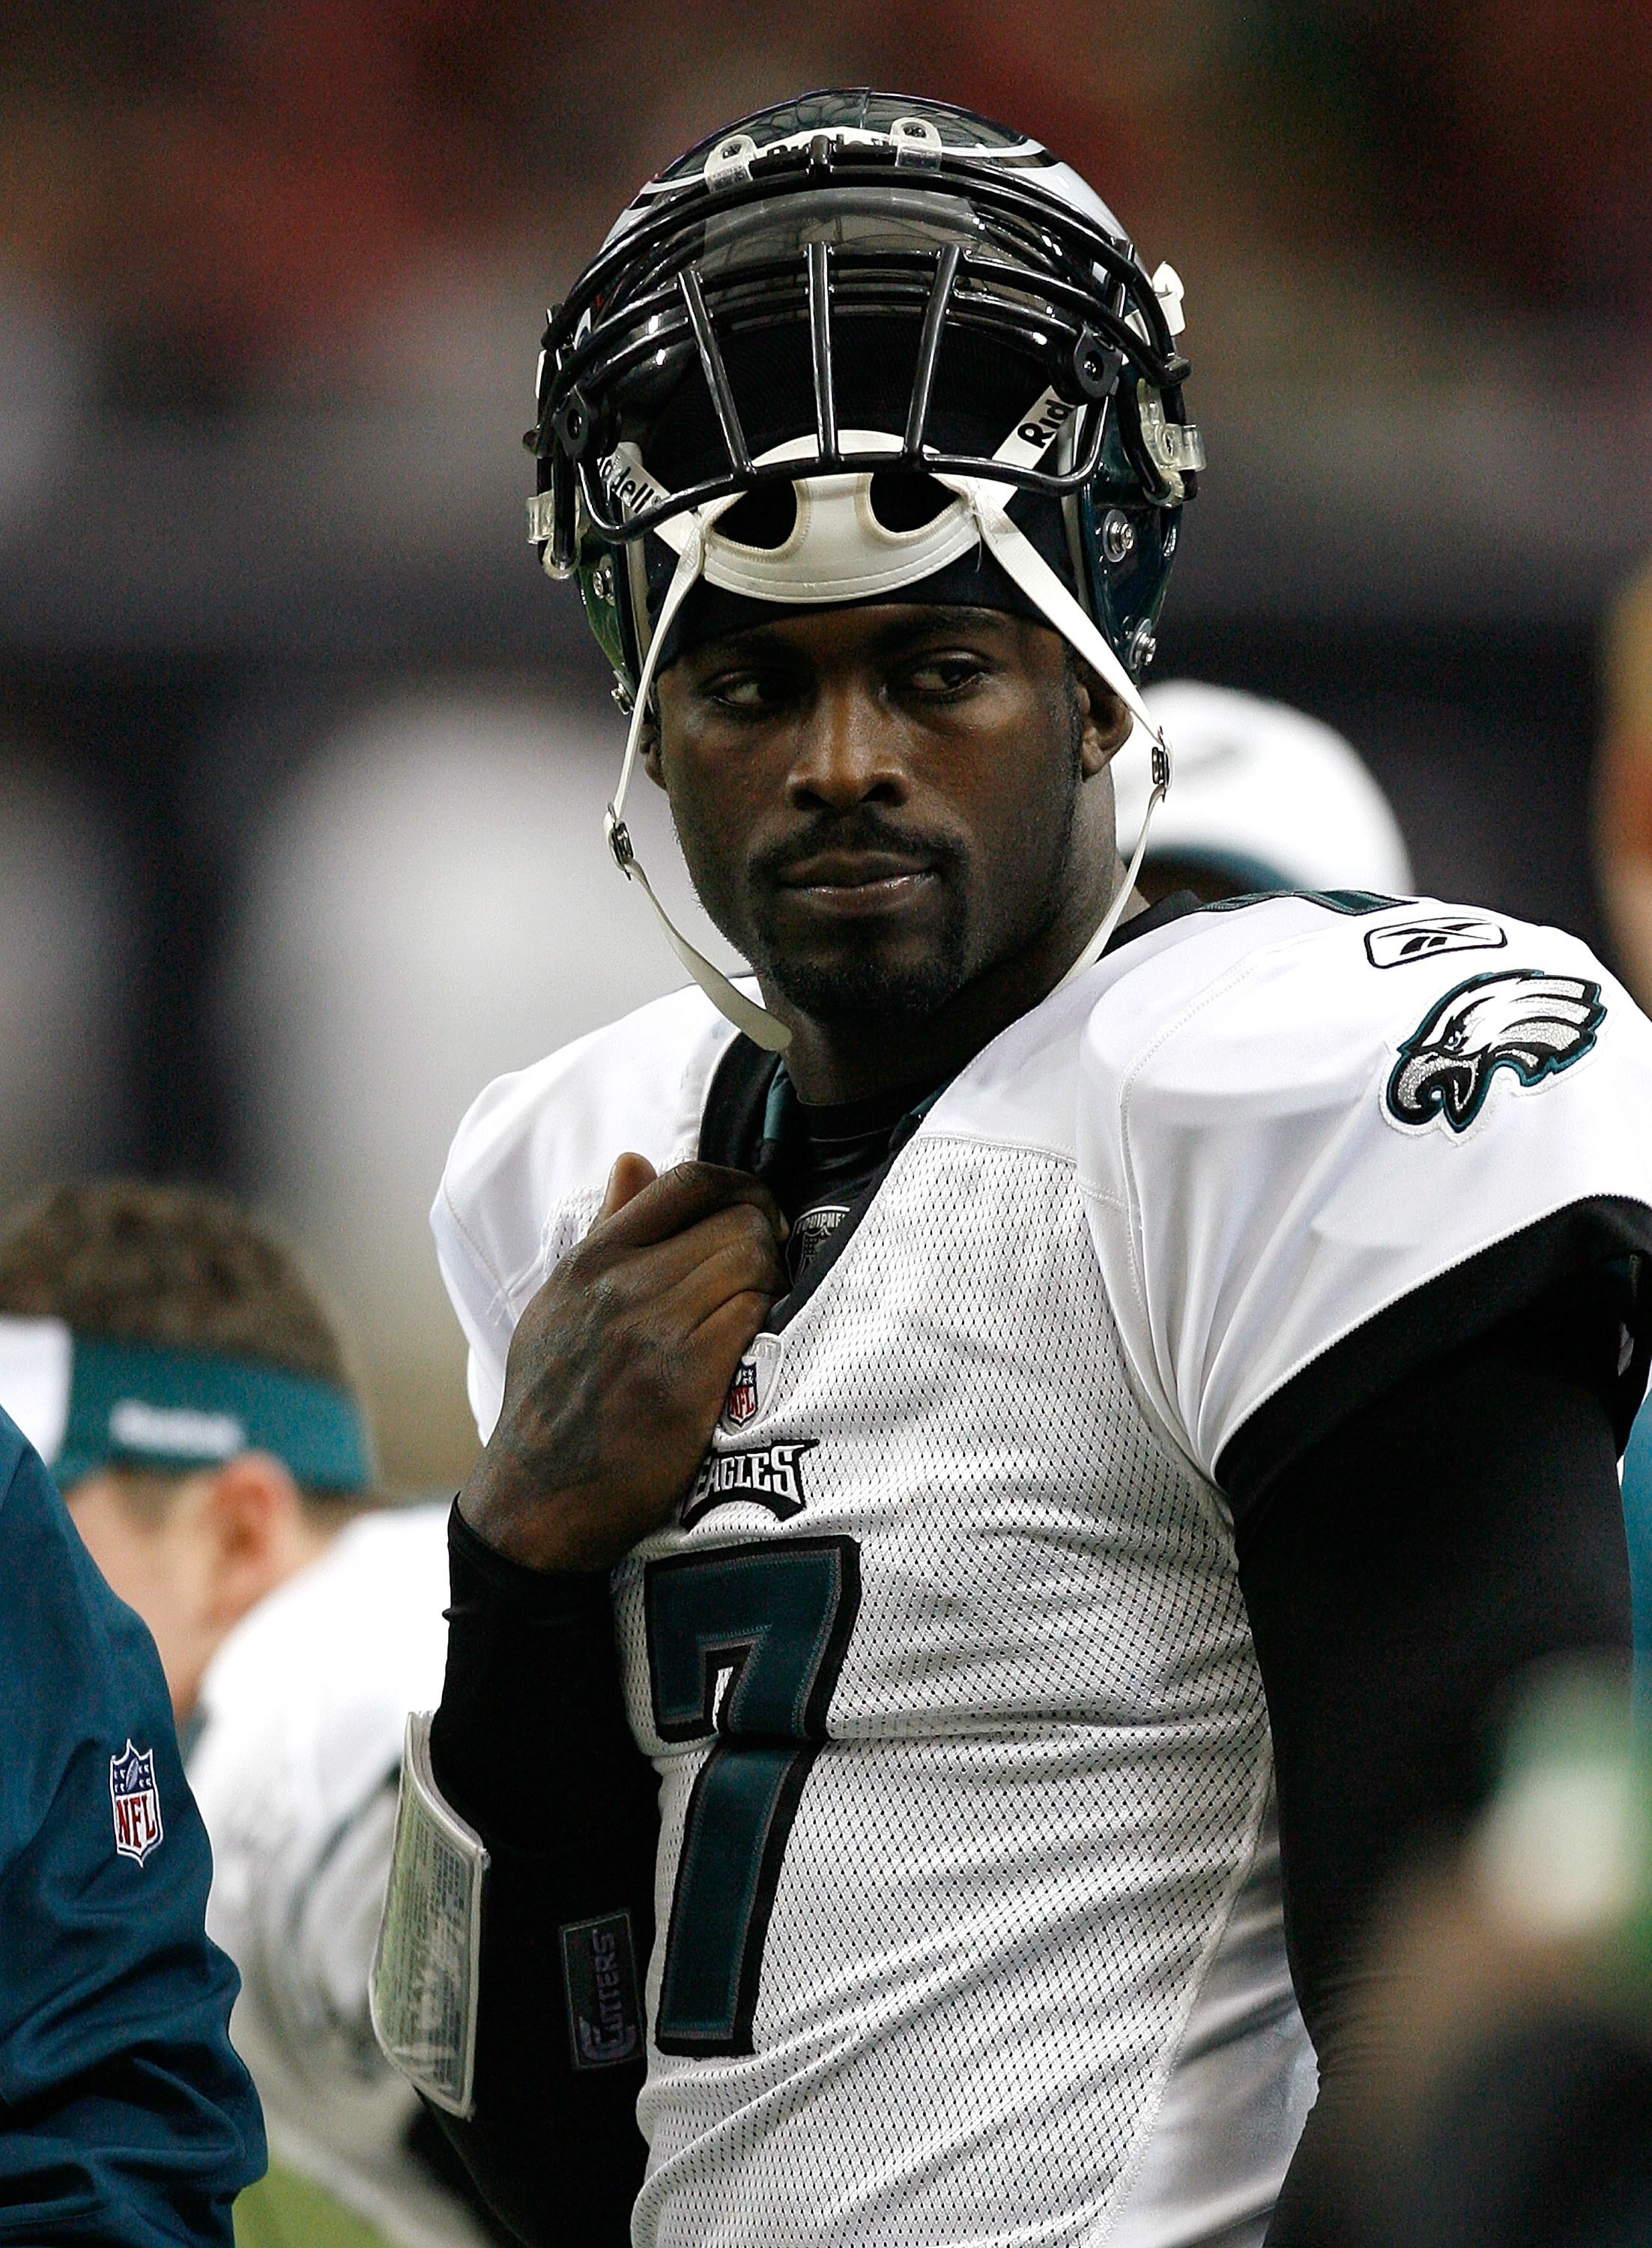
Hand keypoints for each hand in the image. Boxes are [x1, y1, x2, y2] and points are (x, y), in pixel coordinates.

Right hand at [458, 1155, 786, 1571]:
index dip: (739, 1187)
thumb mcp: (558, 1303)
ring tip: (758, 1306)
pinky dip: (765, 1320)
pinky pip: (753, 1314)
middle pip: (735, 1221)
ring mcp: (655, 1330)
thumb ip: (606, 1230)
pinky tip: (754, 1341)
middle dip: (766, 1238)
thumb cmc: (551, 1400)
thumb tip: (634, 1160)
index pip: (685, 1182)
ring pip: (752, 1261)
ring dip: (770, 1280)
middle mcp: (622, 1284)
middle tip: (768, 1268)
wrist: (537, 1498)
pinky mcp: (687, 1379)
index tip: (755, 1211)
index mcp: (591, 1259)